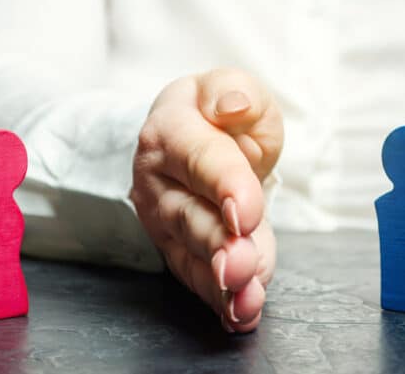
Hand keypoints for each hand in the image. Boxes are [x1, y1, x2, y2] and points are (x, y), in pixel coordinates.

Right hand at [131, 68, 283, 331]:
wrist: (196, 140)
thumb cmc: (216, 114)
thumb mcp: (228, 87)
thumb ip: (233, 91)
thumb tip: (232, 106)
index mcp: (170, 132)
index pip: (198, 159)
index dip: (223, 185)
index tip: (245, 212)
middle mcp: (159, 182)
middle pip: (189, 216)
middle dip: (217, 245)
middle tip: (238, 267)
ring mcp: (166, 222)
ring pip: (192, 256)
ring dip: (220, 284)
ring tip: (245, 301)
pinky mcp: (181, 252)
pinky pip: (200, 280)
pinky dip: (221, 302)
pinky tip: (241, 316)